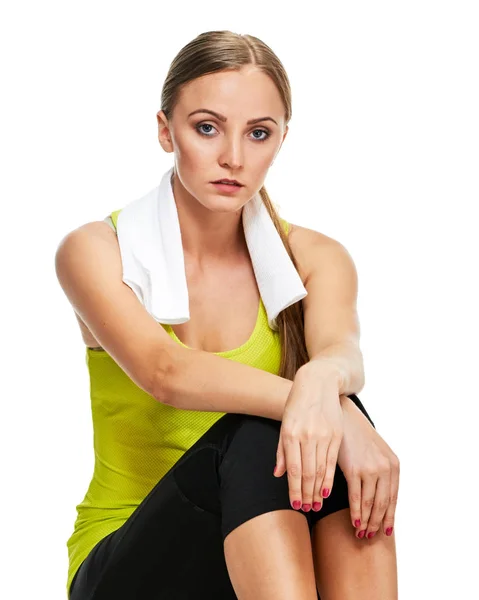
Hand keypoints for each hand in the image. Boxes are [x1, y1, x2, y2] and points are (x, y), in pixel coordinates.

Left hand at [273, 363, 343, 512]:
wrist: (317, 383)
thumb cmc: (297, 404)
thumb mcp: (285, 424)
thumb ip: (281, 450)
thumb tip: (278, 474)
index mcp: (291, 434)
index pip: (293, 469)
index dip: (295, 489)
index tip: (296, 504)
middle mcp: (307, 436)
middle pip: (308, 472)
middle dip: (307, 494)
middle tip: (307, 509)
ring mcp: (323, 435)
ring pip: (321, 469)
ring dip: (318, 490)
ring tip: (316, 504)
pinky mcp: (336, 434)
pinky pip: (333, 461)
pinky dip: (329, 477)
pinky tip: (327, 489)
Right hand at [338, 394, 399, 538]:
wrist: (343, 415)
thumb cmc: (356, 434)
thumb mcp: (375, 451)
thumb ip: (380, 470)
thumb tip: (379, 494)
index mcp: (394, 465)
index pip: (394, 498)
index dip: (389, 517)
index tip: (384, 530)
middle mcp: (386, 468)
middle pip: (383, 504)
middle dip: (377, 523)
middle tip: (371, 537)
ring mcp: (371, 469)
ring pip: (370, 504)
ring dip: (366, 522)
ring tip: (362, 533)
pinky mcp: (355, 469)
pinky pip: (356, 498)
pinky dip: (356, 513)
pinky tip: (354, 522)